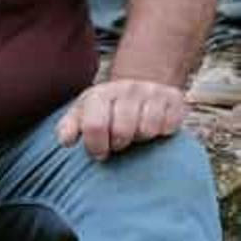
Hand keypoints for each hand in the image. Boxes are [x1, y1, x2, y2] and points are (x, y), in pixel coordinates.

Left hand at [56, 78, 186, 159]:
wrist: (138, 87)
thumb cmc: (105, 109)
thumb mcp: (82, 113)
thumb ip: (69, 127)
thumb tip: (66, 141)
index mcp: (99, 94)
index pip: (95, 126)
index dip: (96, 146)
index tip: (99, 153)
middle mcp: (126, 88)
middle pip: (122, 131)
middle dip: (119, 144)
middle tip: (118, 143)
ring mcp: (151, 91)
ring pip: (147, 130)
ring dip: (140, 138)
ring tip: (135, 133)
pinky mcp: (174, 97)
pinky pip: (169, 126)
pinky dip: (162, 133)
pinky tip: (154, 128)